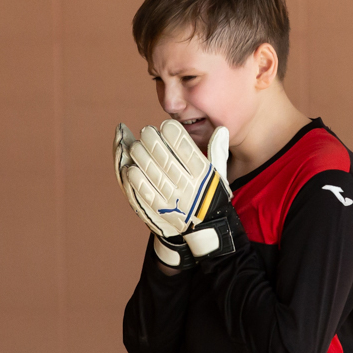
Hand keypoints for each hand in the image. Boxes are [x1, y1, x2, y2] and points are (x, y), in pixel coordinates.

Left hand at [121, 120, 243, 261]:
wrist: (206, 228)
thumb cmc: (210, 194)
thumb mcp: (218, 174)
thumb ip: (217, 151)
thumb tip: (222, 129)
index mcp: (204, 176)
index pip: (188, 151)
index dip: (175, 136)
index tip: (165, 124)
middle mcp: (189, 188)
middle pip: (167, 161)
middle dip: (154, 142)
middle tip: (147, 130)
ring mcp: (174, 201)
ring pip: (154, 175)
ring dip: (142, 158)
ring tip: (136, 146)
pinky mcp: (161, 212)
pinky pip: (147, 194)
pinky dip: (137, 180)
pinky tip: (130, 168)